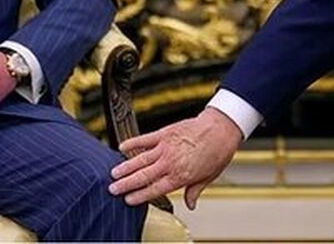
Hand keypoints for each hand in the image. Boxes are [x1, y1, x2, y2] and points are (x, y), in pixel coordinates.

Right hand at [109, 108, 243, 208]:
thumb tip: (191, 204)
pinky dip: (132, 142)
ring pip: (140, 159)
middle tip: (113, 188)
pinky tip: (122, 147)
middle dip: (126, 184)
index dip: (139, 196)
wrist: (221, 129)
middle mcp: (170, 163)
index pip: (155, 190)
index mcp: (180, 177)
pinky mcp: (165, 133)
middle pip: (143, 176)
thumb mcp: (208, 177)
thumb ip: (194, 191)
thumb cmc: (217, 152)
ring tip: (113, 173)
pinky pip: (145, 139)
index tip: (128, 200)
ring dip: (125, 167)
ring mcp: (166, 147)